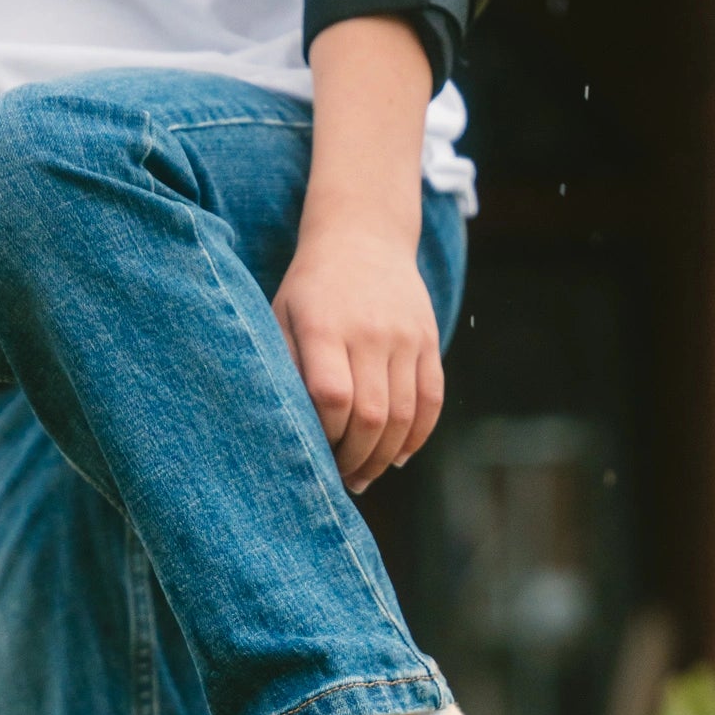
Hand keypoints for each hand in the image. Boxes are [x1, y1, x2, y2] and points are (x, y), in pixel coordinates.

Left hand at [273, 221, 443, 492]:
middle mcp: (369, 332)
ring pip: (404, 415)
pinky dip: (418, 436)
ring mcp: (405, 336)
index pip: (332, 397)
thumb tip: (293, 433)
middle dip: (356, 458)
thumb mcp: (282, 317)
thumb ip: (286, 368)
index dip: (326, 435)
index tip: (315, 451)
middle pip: (371, 415)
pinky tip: (398, 456)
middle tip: (341, 477)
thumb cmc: (310, 289)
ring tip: (365, 474)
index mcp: (325, 327)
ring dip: (385, 456)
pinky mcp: (428, 341)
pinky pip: (432, 400)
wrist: (363, 237)